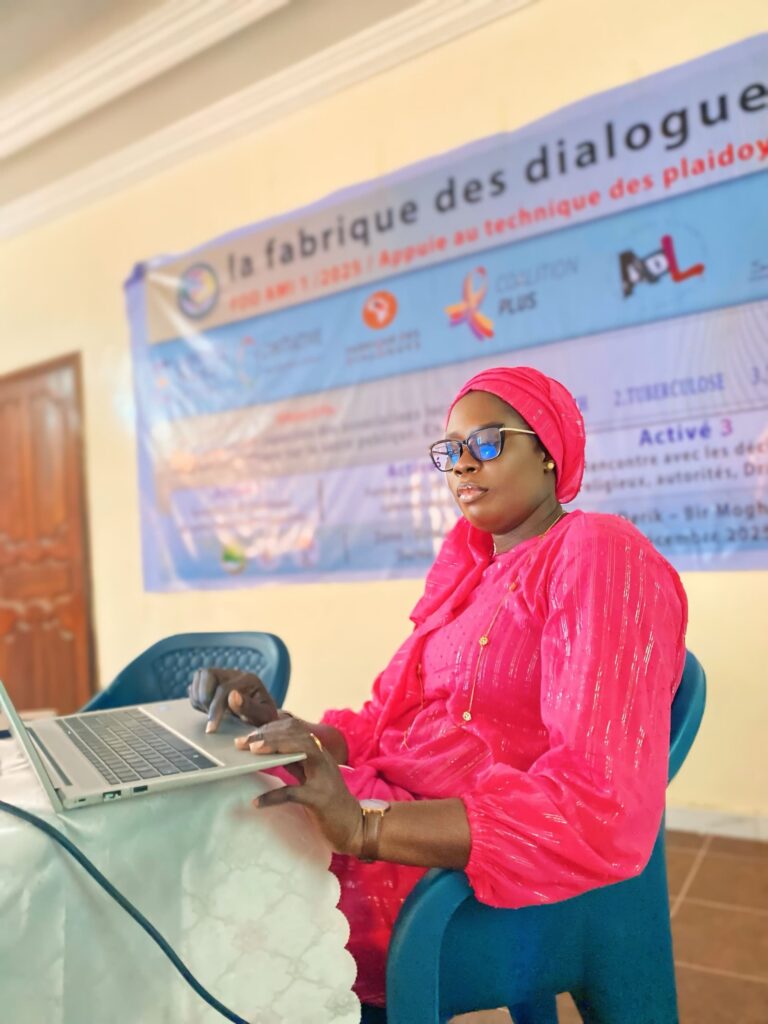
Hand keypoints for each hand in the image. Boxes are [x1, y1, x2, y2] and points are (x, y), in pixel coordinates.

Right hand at [188, 667, 278, 732]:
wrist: (261, 718)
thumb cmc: (263, 718)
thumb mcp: (263, 717)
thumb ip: (250, 707)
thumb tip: (233, 696)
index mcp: (249, 680)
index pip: (225, 689)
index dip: (215, 708)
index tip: (211, 728)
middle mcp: (234, 674)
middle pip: (208, 674)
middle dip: (205, 697)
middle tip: (211, 716)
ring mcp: (222, 676)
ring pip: (199, 677)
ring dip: (199, 698)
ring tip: (211, 714)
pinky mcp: (212, 682)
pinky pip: (195, 685)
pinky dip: (196, 699)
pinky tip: (208, 711)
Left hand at [235, 717, 363, 855]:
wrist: (354, 826)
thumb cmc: (329, 802)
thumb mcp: (310, 775)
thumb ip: (294, 761)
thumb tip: (265, 751)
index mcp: (318, 752)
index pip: (294, 728)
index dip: (271, 727)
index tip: (248, 734)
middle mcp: (322, 759)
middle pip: (295, 734)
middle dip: (268, 734)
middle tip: (242, 742)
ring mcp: (323, 777)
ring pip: (300, 751)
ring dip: (274, 748)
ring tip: (251, 753)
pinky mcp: (320, 799)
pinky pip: (293, 793)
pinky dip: (273, 796)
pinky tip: (257, 802)